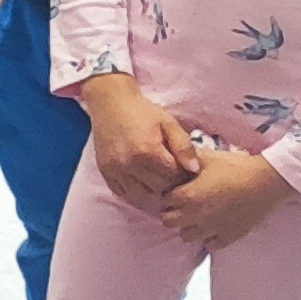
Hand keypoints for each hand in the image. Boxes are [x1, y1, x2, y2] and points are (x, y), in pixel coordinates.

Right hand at [79, 76, 199, 205]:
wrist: (110, 103)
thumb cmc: (142, 111)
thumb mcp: (168, 123)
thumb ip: (183, 146)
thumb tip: (194, 169)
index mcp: (147, 151)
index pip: (173, 176)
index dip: (183, 175)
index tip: (185, 169)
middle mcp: (129, 164)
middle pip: (158, 188)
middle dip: (170, 185)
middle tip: (174, 176)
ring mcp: (115, 170)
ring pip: (141, 196)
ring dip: (153, 193)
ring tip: (159, 182)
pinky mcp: (105, 173)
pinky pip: (123, 193)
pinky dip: (136, 194)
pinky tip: (144, 185)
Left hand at [155, 148, 293, 248]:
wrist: (266, 181)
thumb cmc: (236, 167)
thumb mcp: (208, 157)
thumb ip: (187, 159)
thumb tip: (175, 160)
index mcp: (188, 196)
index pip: (164, 200)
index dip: (169, 194)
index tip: (177, 189)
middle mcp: (195, 216)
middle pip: (169, 221)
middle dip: (172, 212)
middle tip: (184, 204)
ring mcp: (211, 229)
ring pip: (186, 236)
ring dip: (188, 226)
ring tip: (198, 216)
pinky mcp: (228, 237)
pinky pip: (209, 245)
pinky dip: (208, 237)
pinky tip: (214, 225)